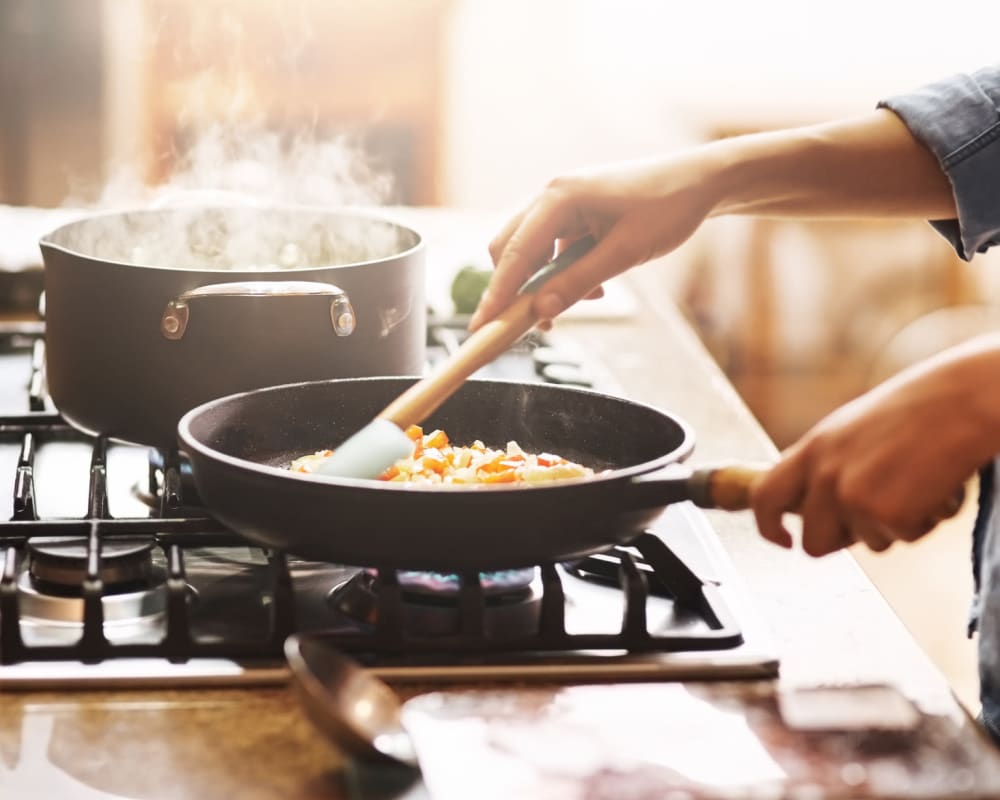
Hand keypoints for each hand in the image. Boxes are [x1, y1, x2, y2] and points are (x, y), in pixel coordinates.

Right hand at [469, 149, 724, 329]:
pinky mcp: (575, 214)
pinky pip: (553, 250)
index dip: (496, 295)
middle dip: (518, 290)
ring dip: (546, 284)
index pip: (514, 254)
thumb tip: (540, 311)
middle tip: (531, 326)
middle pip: (511, 251)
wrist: (701, 182)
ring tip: (587, 300)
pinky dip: (563, 273)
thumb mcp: (625, 253)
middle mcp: (552, 195)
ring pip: (531, 253)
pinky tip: (595, 286)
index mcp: (559, 197)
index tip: (481, 327)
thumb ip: (579, 282)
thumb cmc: (668, 208)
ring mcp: (562, 204)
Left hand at [751, 336, 999, 555]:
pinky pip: (902, 539)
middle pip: (813, 542)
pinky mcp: (886, 515)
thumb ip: (826, 466)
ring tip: (915, 483)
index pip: (764, 497)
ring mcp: (852, 497)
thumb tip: (812, 506)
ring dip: (893, 525)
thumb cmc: (916, 411)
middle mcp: (824, 475)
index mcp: (811, 449)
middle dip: (844, 541)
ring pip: (866, 544)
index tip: (782, 540)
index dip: (767, 526)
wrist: (961, 401)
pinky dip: (924, 522)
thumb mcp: (849, 431)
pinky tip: (935, 487)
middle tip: (878, 515)